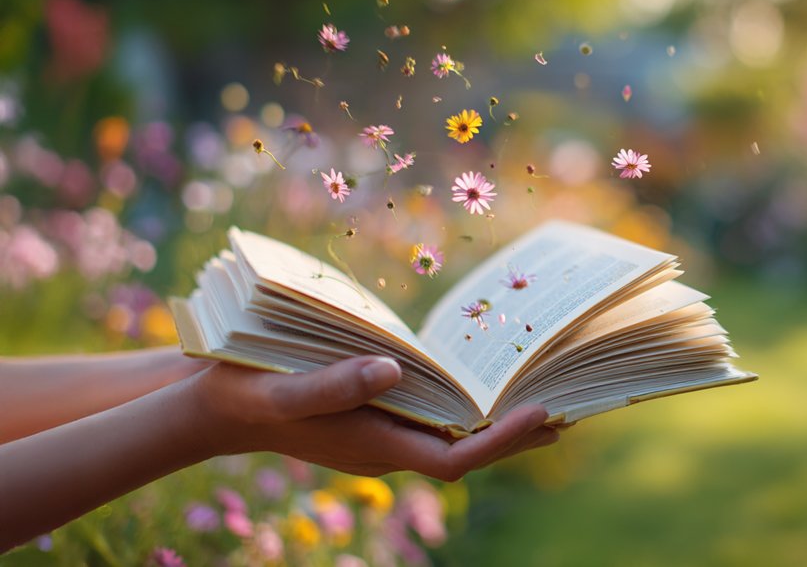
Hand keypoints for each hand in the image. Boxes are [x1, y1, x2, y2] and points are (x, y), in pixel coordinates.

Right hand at [185, 357, 557, 480]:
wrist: (214, 408)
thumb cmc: (247, 395)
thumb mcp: (284, 387)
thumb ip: (335, 383)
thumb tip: (394, 370)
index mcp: (374, 446)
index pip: (456, 459)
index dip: (503, 441)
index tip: (543, 413)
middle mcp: (387, 447)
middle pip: (467, 451)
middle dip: (517, 433)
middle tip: (570, 406)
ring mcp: (381, 436)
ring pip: (452, 436)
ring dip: (496, 421)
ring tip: (543, 396)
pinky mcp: (373, 419)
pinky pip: (431, 419)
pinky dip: (463, 406)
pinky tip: (481, 385)